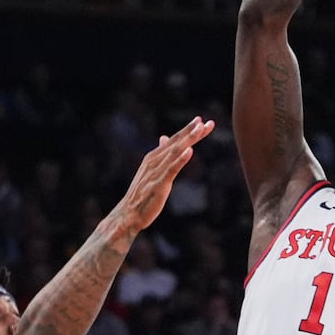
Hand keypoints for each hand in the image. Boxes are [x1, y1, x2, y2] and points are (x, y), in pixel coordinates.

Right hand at [111, 117, 213, 233]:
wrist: (128, 213)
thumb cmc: (142, 194)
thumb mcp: (151, 170)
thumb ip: (161, 155)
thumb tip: (164, 137)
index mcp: (153, 157)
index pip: (173, 141)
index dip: (187, 130)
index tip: (201, 120)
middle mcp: (154, 160)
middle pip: (176, 143)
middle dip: (191, 131)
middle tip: (206, 122)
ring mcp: (156, 171)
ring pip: (175, 152)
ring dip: (188, 139)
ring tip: (200, 129)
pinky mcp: (159, 183)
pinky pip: (171, 169)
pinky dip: (181, 159)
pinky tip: (190, 151)